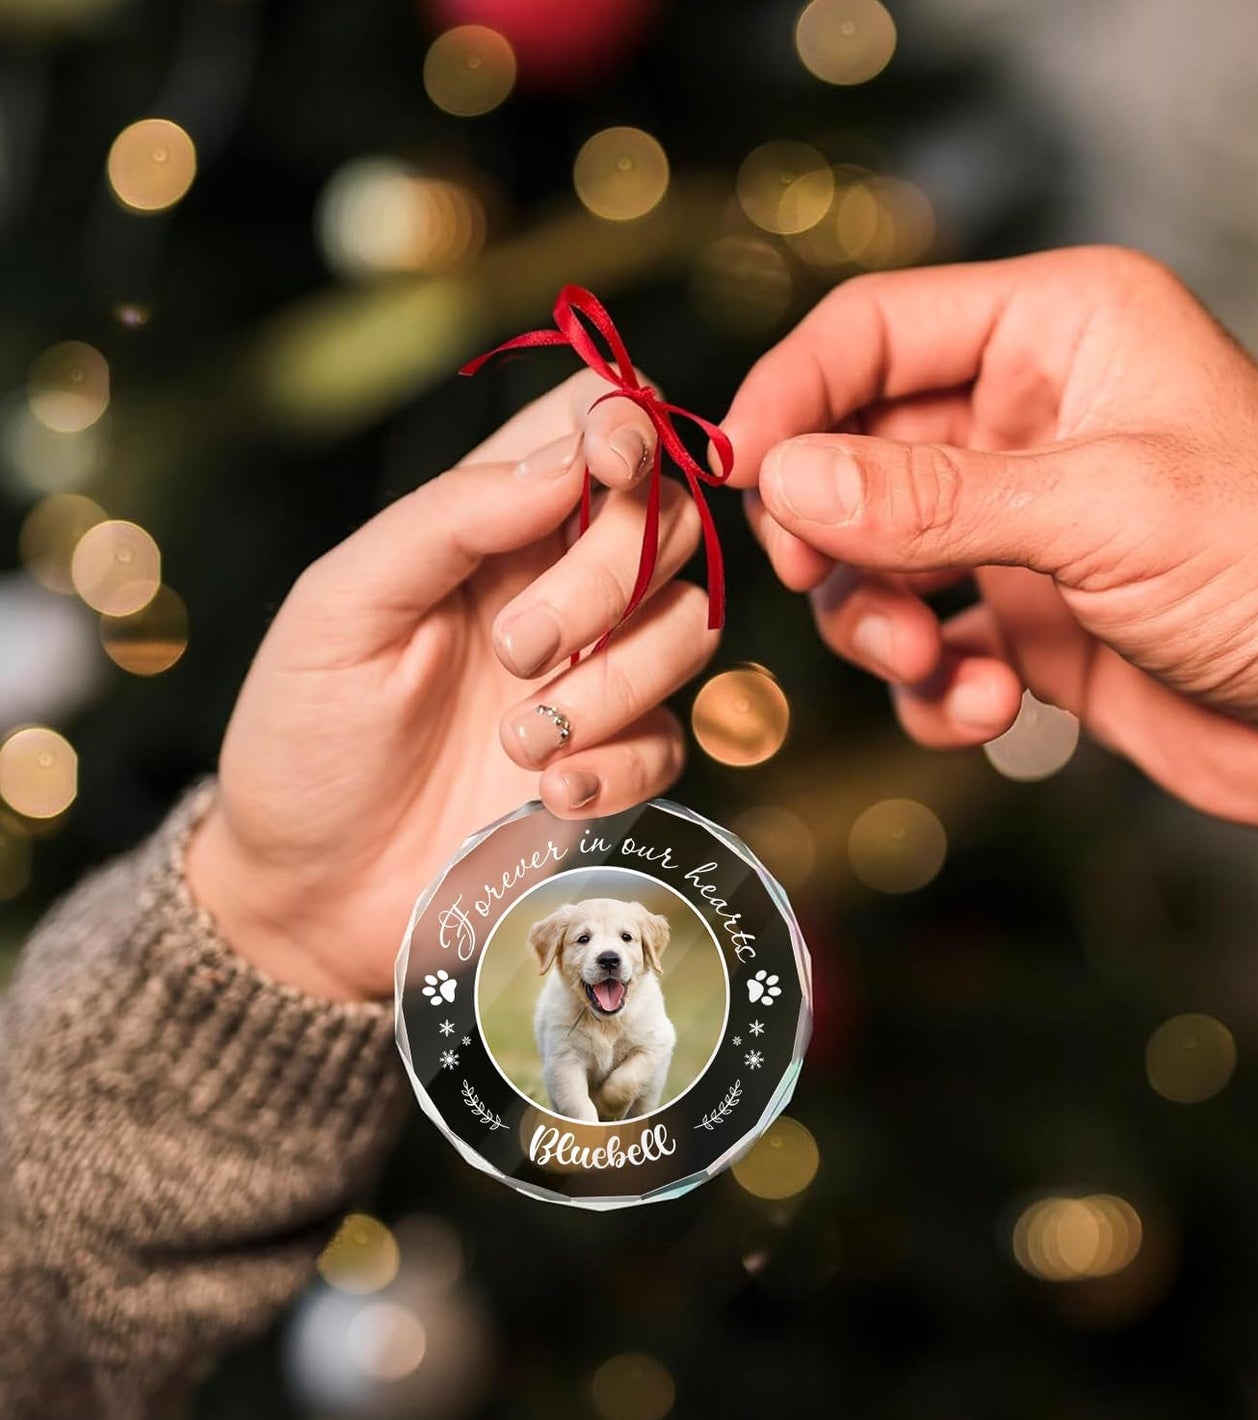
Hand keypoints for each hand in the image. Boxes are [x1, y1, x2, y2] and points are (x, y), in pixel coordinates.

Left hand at [187, 371, 716, 1000]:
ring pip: (690, 626)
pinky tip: (544, 792)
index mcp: (489, 527)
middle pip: (669, 521)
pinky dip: (616, 764)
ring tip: (514, 741)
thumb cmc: (304, 736)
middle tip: (515, 648)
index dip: (628, 424)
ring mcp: (594, 676)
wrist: (310, 892)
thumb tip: (570, 456)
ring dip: (613, 683)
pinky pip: (671, 739)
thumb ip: (450, 518)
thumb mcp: (342, 607)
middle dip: (609, 576)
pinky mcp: (615, 762)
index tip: (612, 464)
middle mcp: (558, 587)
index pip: (594, 427)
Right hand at [724, 246, 1257, 826]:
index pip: (872, 333)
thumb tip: (786, 477)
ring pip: (875, 559)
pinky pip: (925, 645)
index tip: (734, 474)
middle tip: (827, 584)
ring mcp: (1020, 526)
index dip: (791, 398)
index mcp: (1055, 333)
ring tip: (930, 662)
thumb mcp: (1102, 513)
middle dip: (833, 533)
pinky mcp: (1025, 620)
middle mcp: (1026, 420)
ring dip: (878, 621)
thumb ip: (931, 499)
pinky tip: (986, 711)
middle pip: (853, 454)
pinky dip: (931, 687)